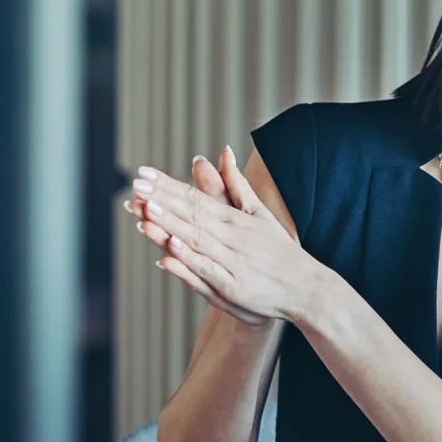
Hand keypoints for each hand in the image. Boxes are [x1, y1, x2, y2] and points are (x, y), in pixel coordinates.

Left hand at [126, 148, 316, 325]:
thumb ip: (237, 185)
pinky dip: (188, 259)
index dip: (167, 186)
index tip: (143, 174)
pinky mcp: (233, 287)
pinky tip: (170, 247)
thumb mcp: (260, 214)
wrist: (306, 289)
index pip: (195, 197)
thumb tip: (223, 152)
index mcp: (235, 219)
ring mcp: (231, 261)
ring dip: (169, 224)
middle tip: (135, 185)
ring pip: (195, 239)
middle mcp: (231, 237)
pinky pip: (207, 270)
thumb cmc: (280, 252)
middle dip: (161, 199)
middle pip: (191, 214)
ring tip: (146, 209)